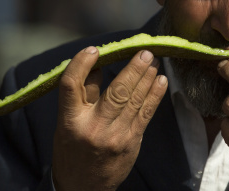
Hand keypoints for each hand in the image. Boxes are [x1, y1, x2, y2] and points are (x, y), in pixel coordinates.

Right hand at [52, 47, 167, 190]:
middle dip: (133, 68)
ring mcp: (115, 135)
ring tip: (154, 61)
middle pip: (116, 90)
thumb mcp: (67, 124)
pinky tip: (161, 81)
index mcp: (70, 121)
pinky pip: (146, 113)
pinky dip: (155, 94)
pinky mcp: (132, 141)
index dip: (81, 64)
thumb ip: (83, 94)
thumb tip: (99, 65)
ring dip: (148, 77)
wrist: (85, 187)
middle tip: (144, 52)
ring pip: (135, 99)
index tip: (93, 50)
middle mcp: (94, 127)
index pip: (71, 85)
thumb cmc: (74, 149)